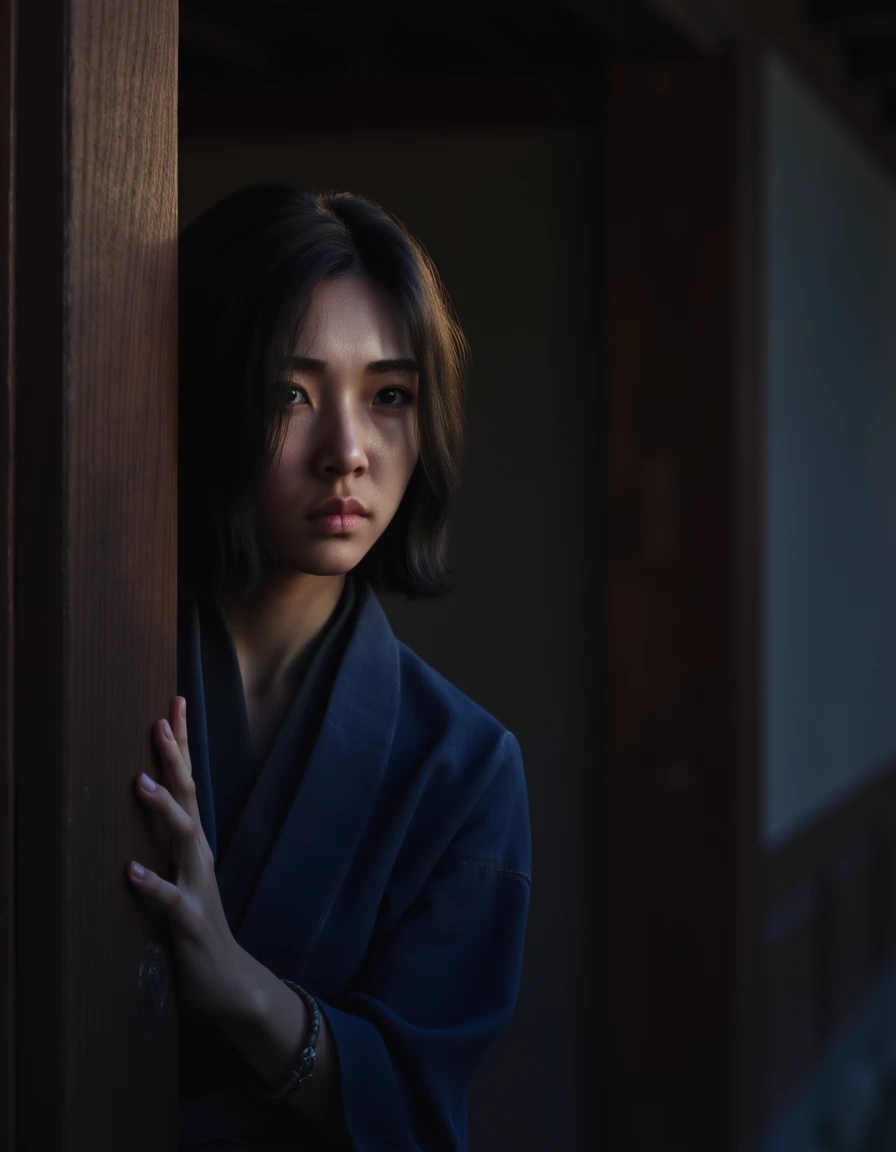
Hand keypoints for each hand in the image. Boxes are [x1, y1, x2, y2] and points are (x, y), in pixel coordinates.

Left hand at [127, 695, 244, 1017]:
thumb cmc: (197, 924)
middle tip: (161, 720)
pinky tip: (131, 871)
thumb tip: (145, 799)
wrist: (229, 982)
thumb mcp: (180, 874)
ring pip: (184, 840)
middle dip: (176, 759)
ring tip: (139, 782)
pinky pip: (171, 900)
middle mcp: (198, 856)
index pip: (189, 783)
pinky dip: (153, 884)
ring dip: (164, 809)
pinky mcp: (191, 922)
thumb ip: (167, 840)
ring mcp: (198, 887)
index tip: (173, 703)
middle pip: (190, 797)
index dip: (182, 745)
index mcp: (194, 844)